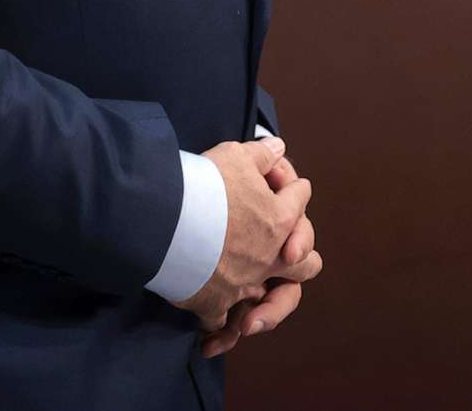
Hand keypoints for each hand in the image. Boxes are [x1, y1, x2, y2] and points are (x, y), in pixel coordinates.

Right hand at [199, 148, 323, 359]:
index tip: (282, 182)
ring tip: (257, 293)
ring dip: (269, 301)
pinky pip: (223, 323)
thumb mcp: (235, 156)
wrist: (165, 219)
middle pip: (307, 264)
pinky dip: (220, 324)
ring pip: (272, 302)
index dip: (292, 186)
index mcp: (280, 220)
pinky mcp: (215, 304)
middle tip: (288, 250)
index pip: (299, 198)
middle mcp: (270, 257)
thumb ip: (260, 154)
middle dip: (301, 255)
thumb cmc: (204, 184)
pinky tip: (213, 317)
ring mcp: (244, 284)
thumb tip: (277, 147)